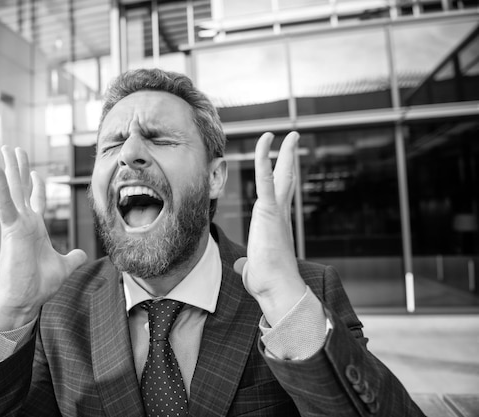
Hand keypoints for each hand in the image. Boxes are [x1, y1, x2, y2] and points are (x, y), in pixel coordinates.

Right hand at [0, 146, 86, 330]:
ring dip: (8, 168)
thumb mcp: (64, 267)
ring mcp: (16, 223)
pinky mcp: (10, 228)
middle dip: (18, 168)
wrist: (24, 300)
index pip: (36, 201)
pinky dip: (0, 184)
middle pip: (21, 188)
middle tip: (12, 148)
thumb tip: (82, 255)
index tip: (35, 173)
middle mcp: (24, 222)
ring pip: (12, 189)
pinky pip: (4, 202)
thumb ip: (73, 258)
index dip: (37, 186)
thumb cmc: (38, 286)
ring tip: (3, 148)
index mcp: (35, 229)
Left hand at [234, 132, 305, 324]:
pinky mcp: (269, 211)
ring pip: (280, 174)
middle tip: (292, 138)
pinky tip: (267, 142)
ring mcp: (276, 211)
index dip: (280, 176)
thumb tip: (243, 267)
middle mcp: (279, 213)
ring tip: (285, 133)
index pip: (279, 193)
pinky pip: (265, 179)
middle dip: (288, 157)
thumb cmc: (268, 282)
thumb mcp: (254, 268)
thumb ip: (249, 263)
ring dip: (282, 151)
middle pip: (286, 178)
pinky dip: (265, 159)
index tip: (282, 163)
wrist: (277, 288)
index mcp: (275, 223)